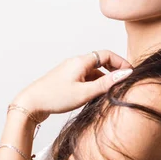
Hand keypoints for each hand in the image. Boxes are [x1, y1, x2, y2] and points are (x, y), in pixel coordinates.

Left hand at [11, 51, 132, 121]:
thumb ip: (106, 84)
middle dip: (114, 70)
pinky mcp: (66, 81)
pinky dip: (95, 85)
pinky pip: (86, 78)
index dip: (121, 62)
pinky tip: (96, 97)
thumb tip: (125, 74)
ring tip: (112, 92)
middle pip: (101, 61)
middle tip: (124, 82)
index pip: (106, 54)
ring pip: (93, 71)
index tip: (130, 73)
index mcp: (80, 62)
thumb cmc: (54, 98)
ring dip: (104, 79)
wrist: (30, 105)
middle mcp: (75, 64)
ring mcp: (70, 72)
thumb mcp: (84, 92)